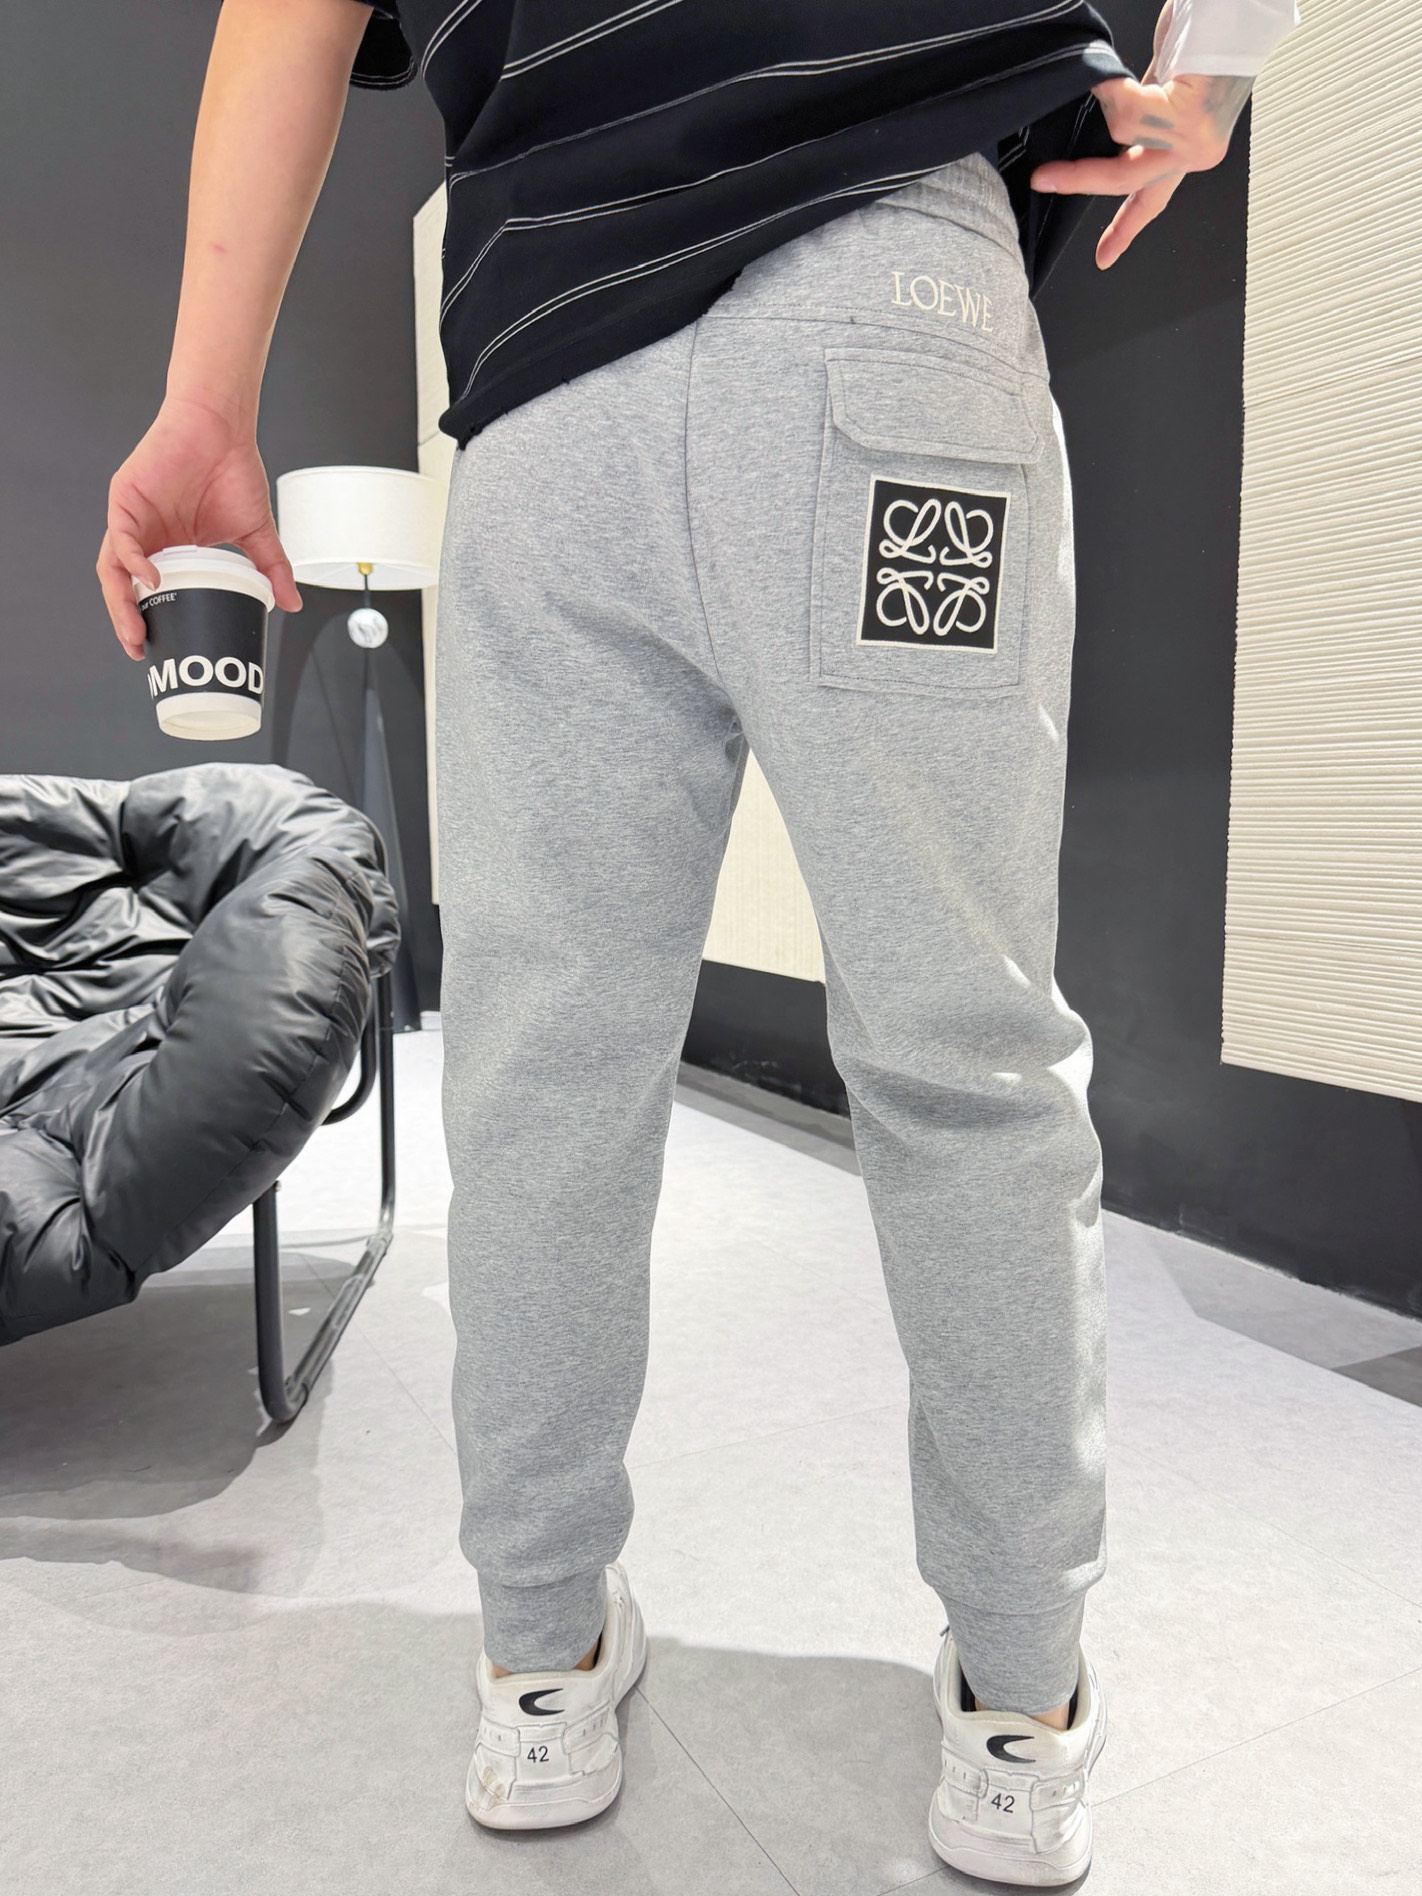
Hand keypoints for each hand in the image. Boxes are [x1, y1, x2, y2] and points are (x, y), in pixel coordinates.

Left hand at [97, 396, 301, 659]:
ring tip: (135, 628)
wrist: (222, 426)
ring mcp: (132, 518)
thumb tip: (291, 602)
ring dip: (119, 601)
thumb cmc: (232, 469)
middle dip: (126, 621)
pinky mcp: (124, 497)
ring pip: (112, 568)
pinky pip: (119, 538)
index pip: (147, 591)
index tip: (157, 649)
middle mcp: (145, 536)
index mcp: (168, 546)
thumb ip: (269, 568)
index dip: (148, 620)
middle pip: (123, 586)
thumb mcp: (255, 532)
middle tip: (139, 649)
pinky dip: (130, 562)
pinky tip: (148, 580)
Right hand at [1029, 4, 1253, 268]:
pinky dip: (1112, 89)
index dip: (1125, 228)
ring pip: (1122, 136)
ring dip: (1109, 99)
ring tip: (1112, 73)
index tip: (1105, 257)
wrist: (1238, 10)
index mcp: (1188, 148)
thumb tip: (1104, 134)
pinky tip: (1109, 74)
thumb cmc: (1206, 38)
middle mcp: (1196, 150)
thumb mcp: (1162, 89)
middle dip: (1077, 179)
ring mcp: (1196, 138)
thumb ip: (1139, 118)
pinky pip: (1130, 113)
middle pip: (1123, 179)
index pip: (1151, 198)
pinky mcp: (1192, 117)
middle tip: (1042, 178)